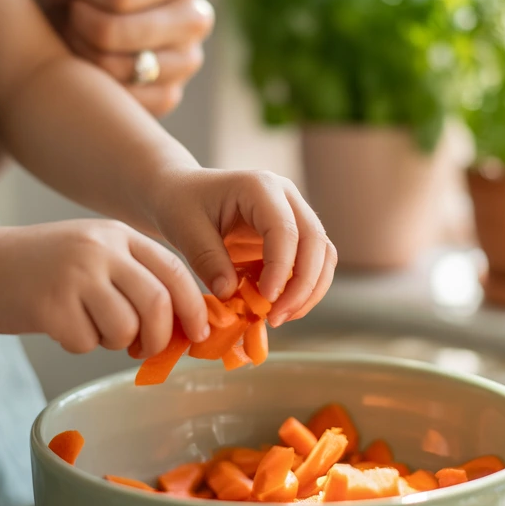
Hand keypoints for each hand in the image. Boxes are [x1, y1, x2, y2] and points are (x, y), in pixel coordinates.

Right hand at [0, 220, 209, 354]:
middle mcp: (100, 249)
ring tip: (91, 328)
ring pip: (126, 329)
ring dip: (115, 343)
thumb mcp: (93, 254)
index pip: (175, 271)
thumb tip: (182, 324)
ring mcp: (74, 275)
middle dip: (160, 338)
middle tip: (145, 349)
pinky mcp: (49, 305)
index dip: (193, 307)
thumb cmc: (42, 268)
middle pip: (158, 304)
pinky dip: (78, 344)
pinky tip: (59, 325)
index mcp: (118, 234)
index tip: (198, 333)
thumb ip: (134, 277)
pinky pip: (87, 343)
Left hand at [33, 0, 214, 117]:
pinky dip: (99, 88)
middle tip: (79, 11)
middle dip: (82, 21)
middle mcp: (198, 18)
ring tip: (86, 39)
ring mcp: (186, 63)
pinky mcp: (169, 100)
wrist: (55, 34)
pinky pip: (125, 100)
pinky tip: (96, 72)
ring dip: (87, 55)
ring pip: (120, 70)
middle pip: (118, 32)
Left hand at [149, 170, 337, 327]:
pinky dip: (302, 290)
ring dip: (309, 291)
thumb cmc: (181, 206)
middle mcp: (286, 198)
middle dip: (303, 285)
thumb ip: (207, 260)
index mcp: (260, 187)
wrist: (182, 195)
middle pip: (315, 242)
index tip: (267, 299)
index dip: (281, 267)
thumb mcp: (184, 229)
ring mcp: (294, 215)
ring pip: (323, 255)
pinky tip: (278, 310)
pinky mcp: (293, 237)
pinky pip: (312, 265)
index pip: (285, 229)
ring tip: (279, 318)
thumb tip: (230, 294)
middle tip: (276, 318)